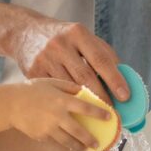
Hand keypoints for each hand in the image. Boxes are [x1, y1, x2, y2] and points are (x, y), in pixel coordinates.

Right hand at [6, 78, 112, 150]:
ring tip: (86, 148)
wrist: (10, 104)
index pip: (85, 108)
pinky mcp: (41, 136)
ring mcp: (48, 128)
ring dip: (79, 146)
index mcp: (61, 100)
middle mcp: (56, 116)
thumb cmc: (32, 90)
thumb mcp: (51, 82)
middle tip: (99, 143)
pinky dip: (64, 144)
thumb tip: (86, 91)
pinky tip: (70, 144)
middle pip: (79, 131)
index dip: (99, 113)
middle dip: (91, 139)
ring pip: (68, 142)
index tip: (110, 117)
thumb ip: (69, 87)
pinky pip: (56, 142)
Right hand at [11, 16, 127, 104]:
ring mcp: (44, 58)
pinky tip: (75, 113)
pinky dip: (66, 104)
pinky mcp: (33, 71)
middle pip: (85, 77)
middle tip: (113, 112)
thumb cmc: (62, 37)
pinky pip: (54, 92)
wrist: (25, 32)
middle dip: (101, 96)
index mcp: (77, 33)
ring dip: (85, 105)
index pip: (100, 59)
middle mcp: (60, 45)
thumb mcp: (82, 36)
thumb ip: (102, 53)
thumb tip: (122, 76)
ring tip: (97, 117)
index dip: (114, 79)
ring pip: (69, 88)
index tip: (125, 96)